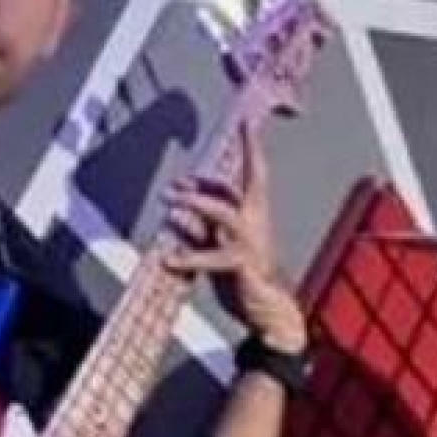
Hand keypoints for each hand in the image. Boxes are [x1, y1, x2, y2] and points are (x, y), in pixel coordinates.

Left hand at [160, 136, 304, 357]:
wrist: (268, 313)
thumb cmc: (244, 281)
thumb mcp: (218, 249)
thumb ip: (202, 230)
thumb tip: (177, 216)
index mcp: (254, 215)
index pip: (252, 174)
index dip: (250, 147)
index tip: (247, 122)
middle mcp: (256, 222)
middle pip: (235, 186)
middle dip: (205, 178)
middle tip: (172, 186)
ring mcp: (250, 241)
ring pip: (222, 211)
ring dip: (195, 203)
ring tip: (170, 204)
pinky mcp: (242, 263)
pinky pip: (210, 255)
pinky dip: (187, 256)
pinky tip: (168, 259)